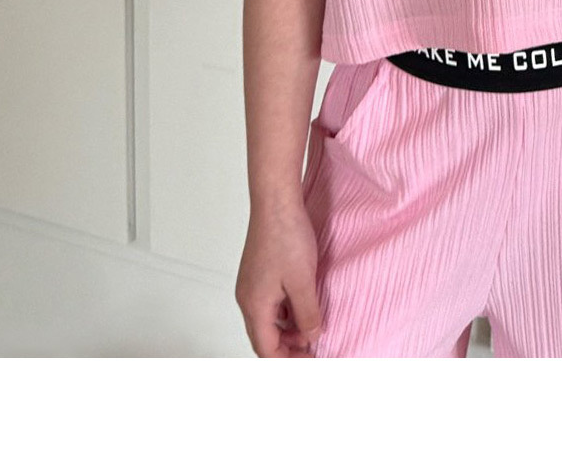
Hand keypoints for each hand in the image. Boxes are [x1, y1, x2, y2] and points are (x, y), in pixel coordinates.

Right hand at [236, 202, 322, 357]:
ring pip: (268, 319)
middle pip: (264, 336)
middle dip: (288, 346)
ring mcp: (252, 284)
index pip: (266, 348)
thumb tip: (311, 337)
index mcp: (254, 305)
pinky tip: (304, 304)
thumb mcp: (303, 281)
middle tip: (314, 347)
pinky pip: (271, 302)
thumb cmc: (286, 236)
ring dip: (288, 328)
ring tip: (313, 326)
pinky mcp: (259, 272)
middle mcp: (248, 298)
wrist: (276, 201)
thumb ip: (307, 314)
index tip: (311, 360)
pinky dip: (286, 310)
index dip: (288, 359)